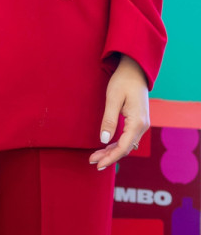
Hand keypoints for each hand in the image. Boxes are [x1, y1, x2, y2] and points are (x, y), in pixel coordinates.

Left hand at [89, 55, 148, 171]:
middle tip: (92, 161)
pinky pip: (128, 137)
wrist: (135, 70)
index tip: (98, 164)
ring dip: (112, 151)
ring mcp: (142, 124)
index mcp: (137, 123)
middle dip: (109, 156)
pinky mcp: (138, 121)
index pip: (123, 147)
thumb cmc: (123, 81)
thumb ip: (109, 120)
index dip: (110, 158)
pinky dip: (117, 144)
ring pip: (126, 144)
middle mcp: (143, 126)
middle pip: (125, 148)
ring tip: (95, 156)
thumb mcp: (113, 99)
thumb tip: (103, 140)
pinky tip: (107, 147)